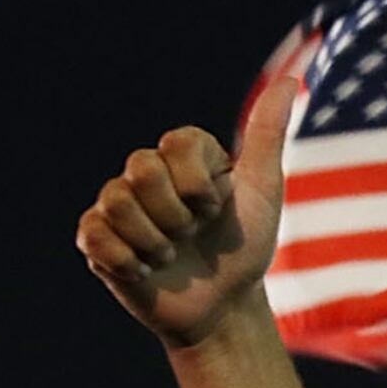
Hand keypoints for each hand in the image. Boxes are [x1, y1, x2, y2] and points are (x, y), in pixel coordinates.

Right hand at [77, 37, 302, 348]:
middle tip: (191, 235)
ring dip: (154, 241)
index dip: (198, 185)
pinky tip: (146, 272)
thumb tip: (291, 79)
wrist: (223, 308)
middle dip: (176, 215)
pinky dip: (128, 261)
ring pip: (116, 202)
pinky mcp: (96, 239)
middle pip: (141, 169)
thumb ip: (267, 135)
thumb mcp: (263, 191)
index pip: (176, 142)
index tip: (216, 209)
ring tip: (171, 256)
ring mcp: (118, 205)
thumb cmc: (244, 248)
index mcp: (183, 154)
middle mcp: (147, 172)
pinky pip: (95, 235)